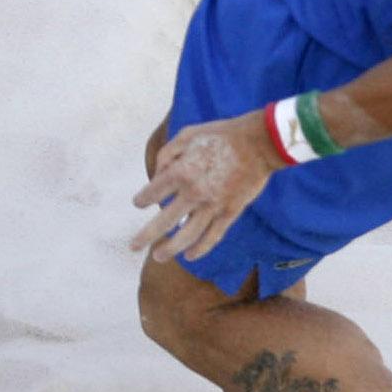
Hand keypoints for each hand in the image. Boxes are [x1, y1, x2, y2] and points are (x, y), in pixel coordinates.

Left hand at [130, 112, 280, 261]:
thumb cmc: (221, 135)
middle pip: (164, 222)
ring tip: (157, 256)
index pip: (153, 193)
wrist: (258, 143)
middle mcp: (193, 192)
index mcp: (181, 171)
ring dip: (170, 249)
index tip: (138, 203)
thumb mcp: (188, 134)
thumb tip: (157, 175)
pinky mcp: (230, 212)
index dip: (142, 199)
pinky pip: (213, 236)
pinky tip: (189, 256)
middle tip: (133, 246)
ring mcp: (212, 206)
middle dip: (145, 236)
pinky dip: (200, 249)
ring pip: (187, 236)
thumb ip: (167, 154)